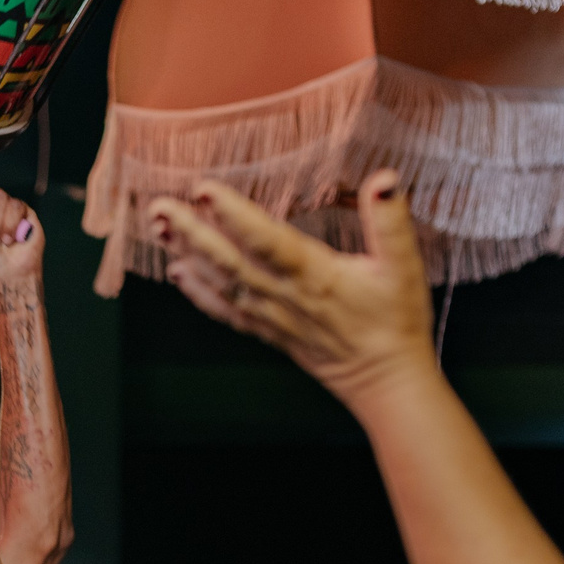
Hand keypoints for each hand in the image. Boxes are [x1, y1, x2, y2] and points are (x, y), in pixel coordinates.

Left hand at [146, 169, 432, 403]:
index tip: (202, 190)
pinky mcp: (268, 331)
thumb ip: (391, 223)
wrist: (386, 382)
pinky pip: (226, 311)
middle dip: (191, 233)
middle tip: (158, 207)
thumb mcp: (405, 267)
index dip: (233, 215)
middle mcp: (285, 296)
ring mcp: (272, 316)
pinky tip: (177, 273)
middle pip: (228, 262)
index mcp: (315, 275)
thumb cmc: (396, 323)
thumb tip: (384, 181)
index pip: (266, 240)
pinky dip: (198, 292)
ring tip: (159, 229)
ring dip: (187, 255)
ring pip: (221, 284)